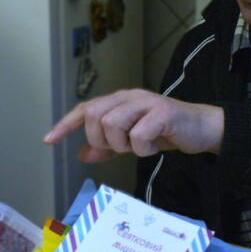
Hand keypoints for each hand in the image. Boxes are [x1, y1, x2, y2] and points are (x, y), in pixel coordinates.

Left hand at [43, 89, 224, 162]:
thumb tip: (82, 154)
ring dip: (122, 145)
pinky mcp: (164, 113)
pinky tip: (154, 147)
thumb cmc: (165, 133)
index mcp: (119, 101)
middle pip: (95, 117)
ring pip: (112, 123)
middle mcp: (129, 97)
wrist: (202, 129)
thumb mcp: (131, 142)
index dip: (65, 124)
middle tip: (121, 148)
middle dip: (102, 140)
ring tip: (139, 147)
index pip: (85, 109)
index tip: (48, 141)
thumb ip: (107, 147)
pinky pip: (139, 135)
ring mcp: (146, 102)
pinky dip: (143, 149)